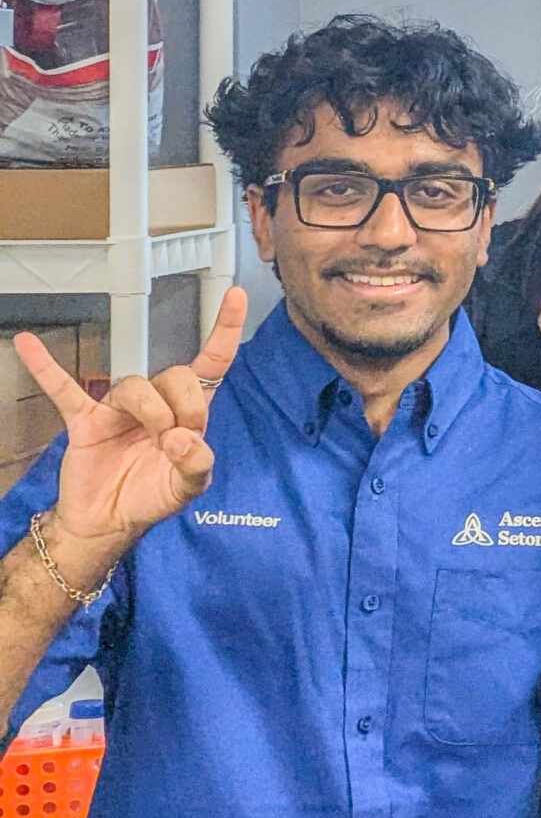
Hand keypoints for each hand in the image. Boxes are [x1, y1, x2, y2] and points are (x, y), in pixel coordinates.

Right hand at [10, 288, 248, 572]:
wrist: (108, 523)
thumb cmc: (152, 496)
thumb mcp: (189, 487)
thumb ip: (197, 465)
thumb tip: (182, 438)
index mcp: (187, 413)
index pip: (211, 363)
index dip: (224, 330)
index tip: (236, 295)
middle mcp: (156, 404)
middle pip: (176, 374)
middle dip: (185, 403)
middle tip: (179, 438)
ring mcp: (118, 410)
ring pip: (136, 385)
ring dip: (151, 409)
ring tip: (156, 439)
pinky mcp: (85, 422)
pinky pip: (64, 389)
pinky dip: (46, 367)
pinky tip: (27, 343)